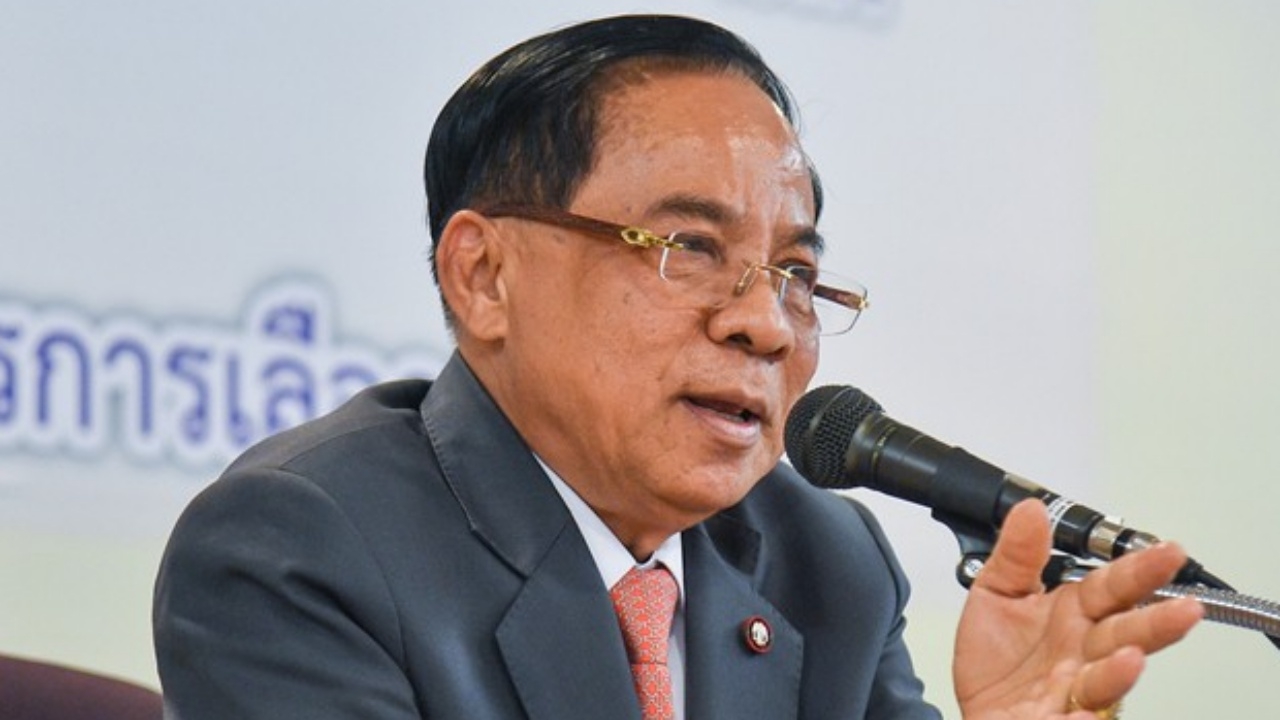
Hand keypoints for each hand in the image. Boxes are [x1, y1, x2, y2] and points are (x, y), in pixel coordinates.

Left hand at [952, 499, 1203, 718]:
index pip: (1113, 587)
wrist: (978, 708)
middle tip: (1185, 609)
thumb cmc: (996, 657)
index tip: (1169, 552)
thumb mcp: (996, 594)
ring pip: (1106, 682)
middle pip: (1126, 634)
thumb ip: (1016, 555)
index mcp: (1074, 613)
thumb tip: (1030, 509)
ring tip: (1130, 659)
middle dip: (1156, 623)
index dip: (1141, 570)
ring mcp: (1075, 689)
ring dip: (1119, 673)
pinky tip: (1081, 715)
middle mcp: (1083, 650)